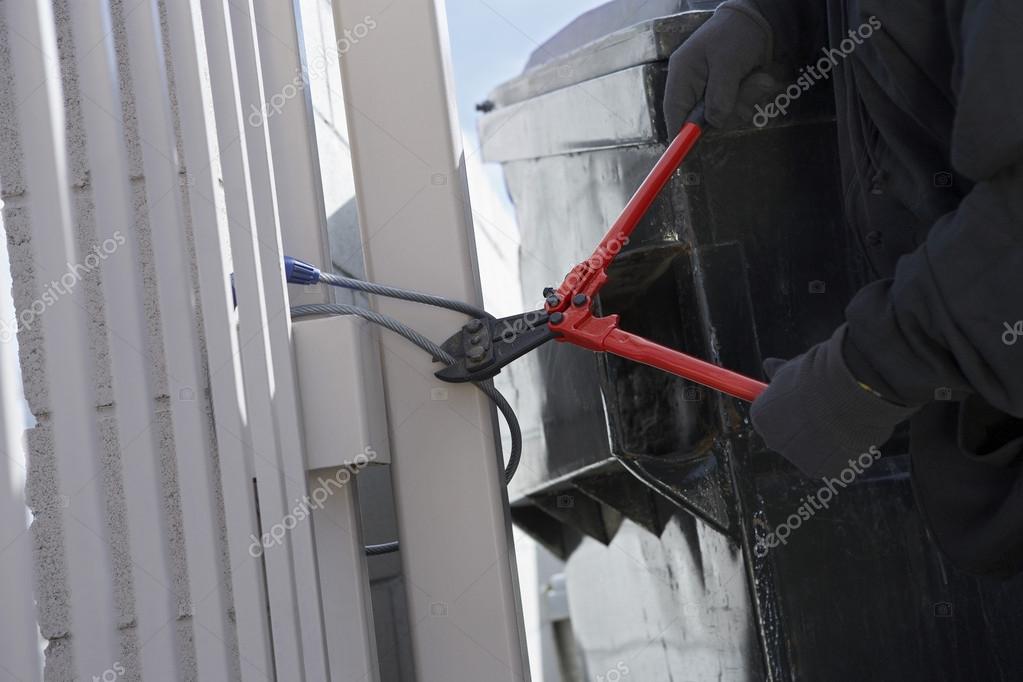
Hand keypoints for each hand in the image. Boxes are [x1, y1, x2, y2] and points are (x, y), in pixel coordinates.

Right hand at [663, 0, 776, 132]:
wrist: (761, 18)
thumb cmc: (738, 34)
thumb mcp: (728, 62)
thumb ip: (720, 94)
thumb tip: (715, 122)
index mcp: (683, 74)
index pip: (674, 112)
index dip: (679, 134)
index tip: (688, 150)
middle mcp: (694, 85)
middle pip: (702, 119)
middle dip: (728, 111)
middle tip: (747, 96)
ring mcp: (711, 89)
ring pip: (725, 114)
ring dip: (746, 101)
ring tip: (761, 79)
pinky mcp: (728, 92)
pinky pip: (738, 107)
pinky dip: (752, 97)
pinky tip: (761, 79)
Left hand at [750, 326, 918, 477]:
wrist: (848, 387)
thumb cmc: (818, 373)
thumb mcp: (792, 368)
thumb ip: (778, 375)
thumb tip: (769, 365)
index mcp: (761, 418)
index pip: (771, 419)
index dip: (791, 410)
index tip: (808, 401)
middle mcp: (775, 442)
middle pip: (790, 439)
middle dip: (808, 428)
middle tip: (830, 410)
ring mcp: (800, 459)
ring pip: (815, 452)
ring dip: (827, 440)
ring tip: (844, 418)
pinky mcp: (826, 471)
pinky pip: (836, 462)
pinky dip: (846, 451)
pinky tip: (853, 432)